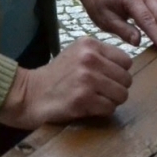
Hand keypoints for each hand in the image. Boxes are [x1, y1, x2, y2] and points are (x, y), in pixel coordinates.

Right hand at [0, 36, 133, 127]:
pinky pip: (109, 108)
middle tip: (101, 93)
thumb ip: (101, 56)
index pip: (126, 61)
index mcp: (90, 45)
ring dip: (111, 101)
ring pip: (121, 94)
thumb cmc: (57, 76)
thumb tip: (126, 67)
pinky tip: (88, 107)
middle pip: (126, 79)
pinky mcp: (83, 99)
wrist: (30, 94)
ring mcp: (86, 79)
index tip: (107, 79)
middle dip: (117, 89)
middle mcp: (90, 59)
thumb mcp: (77, 54)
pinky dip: (102, 111)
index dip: (119, 73)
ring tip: (96, 100)